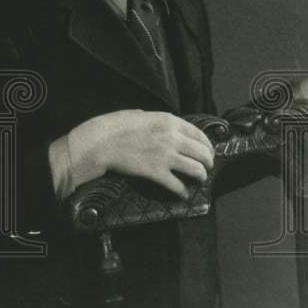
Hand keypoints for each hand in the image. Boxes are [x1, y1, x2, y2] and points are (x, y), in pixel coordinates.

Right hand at [49, 109, 214, 200]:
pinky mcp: (157, 173)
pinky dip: (183, 192)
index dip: (207, 145)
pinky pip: (178, 185)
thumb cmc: (113, 126)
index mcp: (168, 121)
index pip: (199, 134)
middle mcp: (172, 138)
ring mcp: (166, 157)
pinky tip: (183, 193)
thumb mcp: (137, 114)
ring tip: (199, 180)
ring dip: (200, 177)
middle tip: (206, 167)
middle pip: (202, 153)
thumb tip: (159, 124)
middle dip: (208, 162)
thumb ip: (154, 119)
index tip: (207, 152)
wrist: (99, 143)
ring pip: (197, 170)